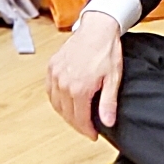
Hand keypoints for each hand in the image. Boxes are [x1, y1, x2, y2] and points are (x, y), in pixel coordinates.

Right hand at [44, 11, 122, 139]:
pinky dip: (56, 100)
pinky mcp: (52, 66)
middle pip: (67, 114)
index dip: (87, 130)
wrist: (98, 27)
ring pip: (56, 104)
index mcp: (79, 88)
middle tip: (87, 128)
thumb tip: (107, 122)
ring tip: (77, 117)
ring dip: (66, 114)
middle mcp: (64, 83)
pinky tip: (65, 101)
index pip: (80, 119)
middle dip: (77, 124)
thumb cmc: (107, 50)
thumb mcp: (113, 78)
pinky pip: (50, 90)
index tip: (93, 135)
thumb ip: (108, 102)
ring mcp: (55, 74)